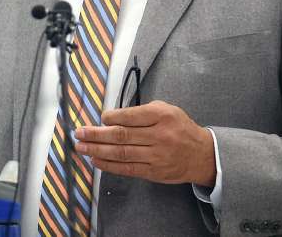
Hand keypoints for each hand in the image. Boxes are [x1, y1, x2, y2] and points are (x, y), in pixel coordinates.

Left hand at [74, 100, 216, 185]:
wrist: (201, 155)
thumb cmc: (179, 128)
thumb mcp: (167, 110)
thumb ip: (142, 111)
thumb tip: (113, 117)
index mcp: (162, 116)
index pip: (131, 116)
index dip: (112, 117)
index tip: (100, 118)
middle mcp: (158, 136)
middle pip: (122, 135)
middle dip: (96, 134)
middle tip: (80, 133)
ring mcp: (156, 156)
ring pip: (121, 153)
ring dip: (97, 150)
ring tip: (81, 147)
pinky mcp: (153, 172)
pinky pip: (127, 168)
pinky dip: (109, 165)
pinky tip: (96, 160)